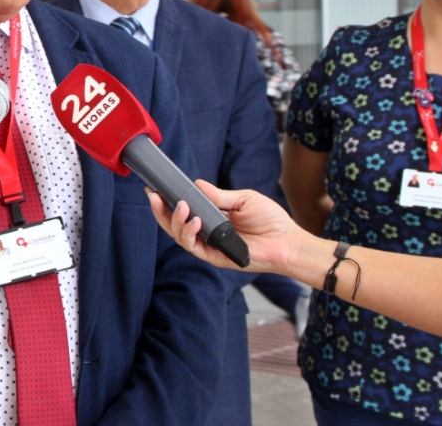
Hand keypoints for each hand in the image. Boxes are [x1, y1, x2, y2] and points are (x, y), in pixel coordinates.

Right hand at [147, 179, 316, 275]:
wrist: (287, 241)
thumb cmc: (271, 221)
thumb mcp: (243, 199)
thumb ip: (219, 195)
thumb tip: (197, 184)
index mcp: (212, 218)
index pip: (184, 211)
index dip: (168, 202)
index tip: (156, 189)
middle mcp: (207, 233)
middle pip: (174, 225)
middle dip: (160, 211)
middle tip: (154, 196)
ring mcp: (209, 246)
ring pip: (179, 236)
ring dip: (175, 221)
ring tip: (181, 206)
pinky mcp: (215, 257)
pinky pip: (194, 247)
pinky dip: (190, 233)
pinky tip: (194, 221)